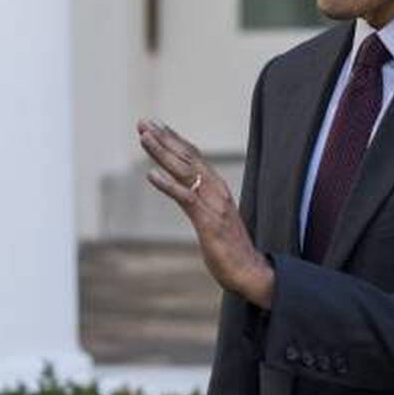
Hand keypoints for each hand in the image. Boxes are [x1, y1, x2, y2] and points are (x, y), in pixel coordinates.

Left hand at [138, 120, 274, 308]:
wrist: (251, 272)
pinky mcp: (208, 221)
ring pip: (184, 171)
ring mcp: (213, 204)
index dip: (174, 141)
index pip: (194, 158)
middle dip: (164, 139)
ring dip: (162, 153)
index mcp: (218, 188)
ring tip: (144, 138)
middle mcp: (216, 190)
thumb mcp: (214, 219)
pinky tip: (150, 175)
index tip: (156, 127)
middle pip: (187, 158)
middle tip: (143, 123)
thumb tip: (190, 196)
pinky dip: (168, 185)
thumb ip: (203, 204)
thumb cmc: (231, 249)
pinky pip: (186, 198)